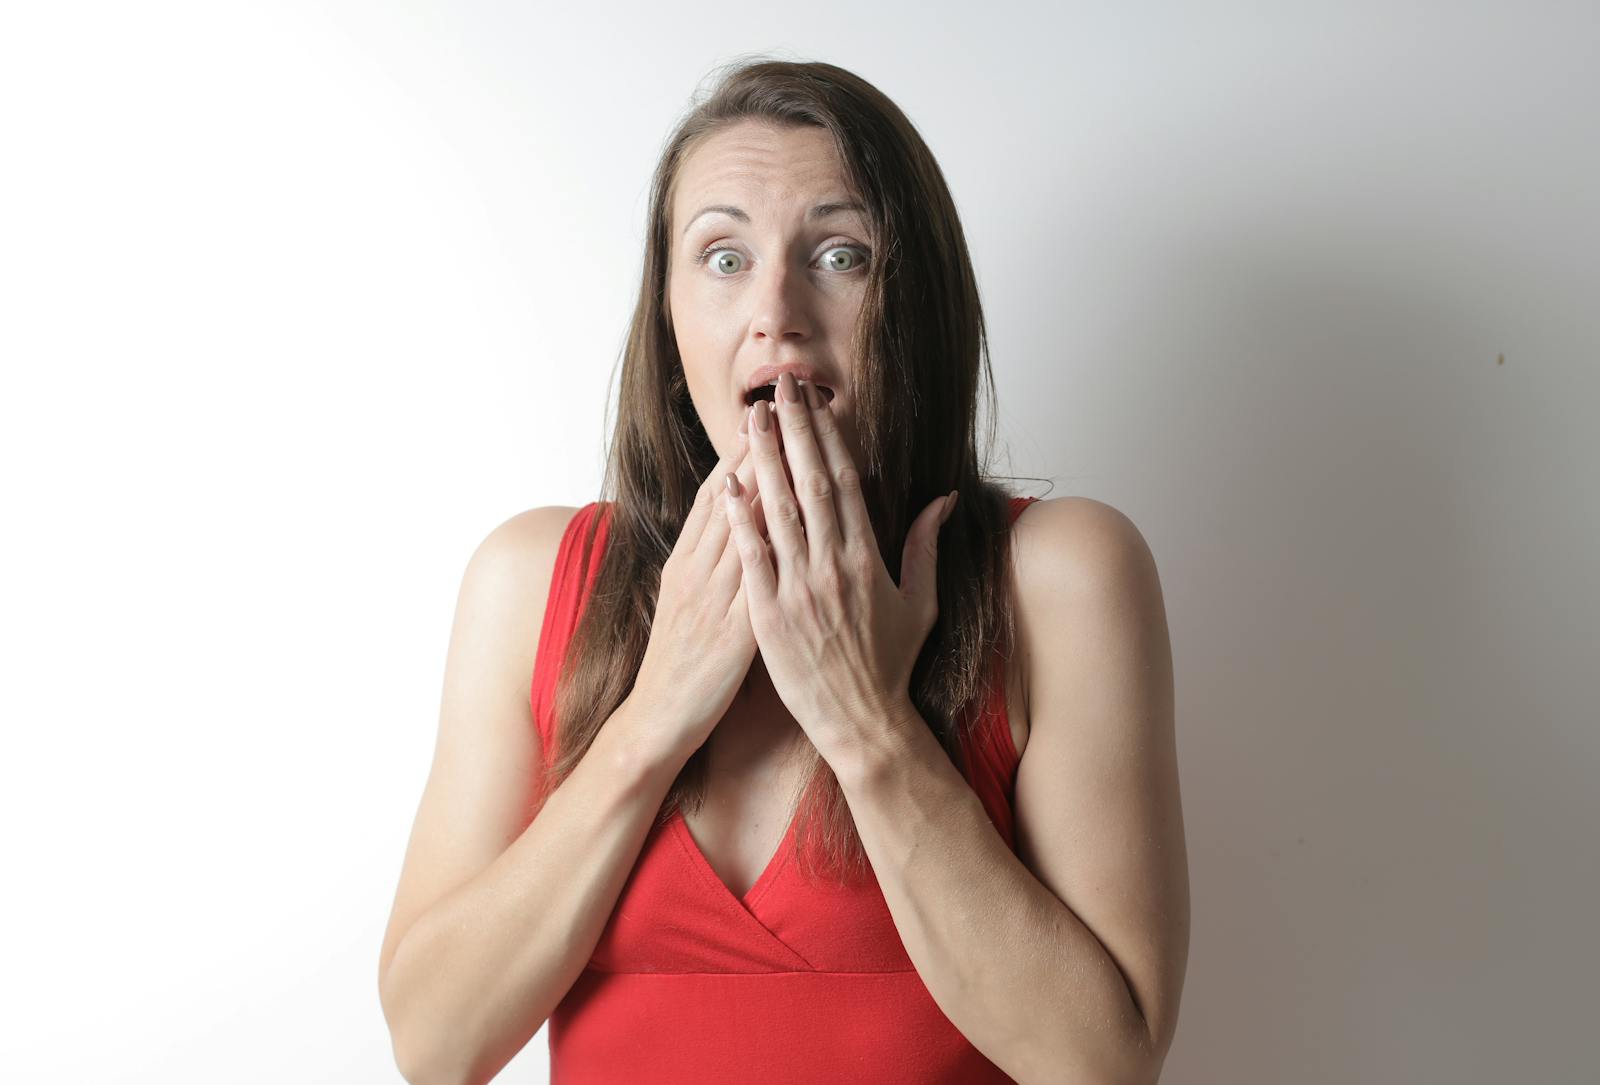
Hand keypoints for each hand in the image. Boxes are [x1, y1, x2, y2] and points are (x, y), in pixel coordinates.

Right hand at [630, 416, 769, 763]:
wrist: (658, 716)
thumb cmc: (681, 659)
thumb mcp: (685, 599)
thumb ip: (708, 559)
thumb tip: (731, 523)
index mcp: (687, 561)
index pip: (717, 493)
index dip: (742, 451)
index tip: (765, 412)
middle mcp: (696, 570)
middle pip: (730, 497)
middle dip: (757, 448)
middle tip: (780, 404)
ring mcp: (712, 598)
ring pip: (742, 528)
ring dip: (767, 483)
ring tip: (790, 443)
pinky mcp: (732, 632)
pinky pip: (755, 582)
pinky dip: (770, 547)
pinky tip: (792, 523)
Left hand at [722, 373, 956, 766]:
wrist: (863, 721)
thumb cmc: (890, 665)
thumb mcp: (921, 603)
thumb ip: (925, 546)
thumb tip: (943, 498)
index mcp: (868, 558)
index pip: (846, 482)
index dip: (828, 437)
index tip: (816, 403)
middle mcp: (834, 566)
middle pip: (811, 482)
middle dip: (794, 430)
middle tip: (779, 388)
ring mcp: (800, 589)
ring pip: (780, 510)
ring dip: (763, 460)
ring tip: (750, 419)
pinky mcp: (770, 615)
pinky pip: (753, 558)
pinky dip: (740, 520)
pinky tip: (727, 485)